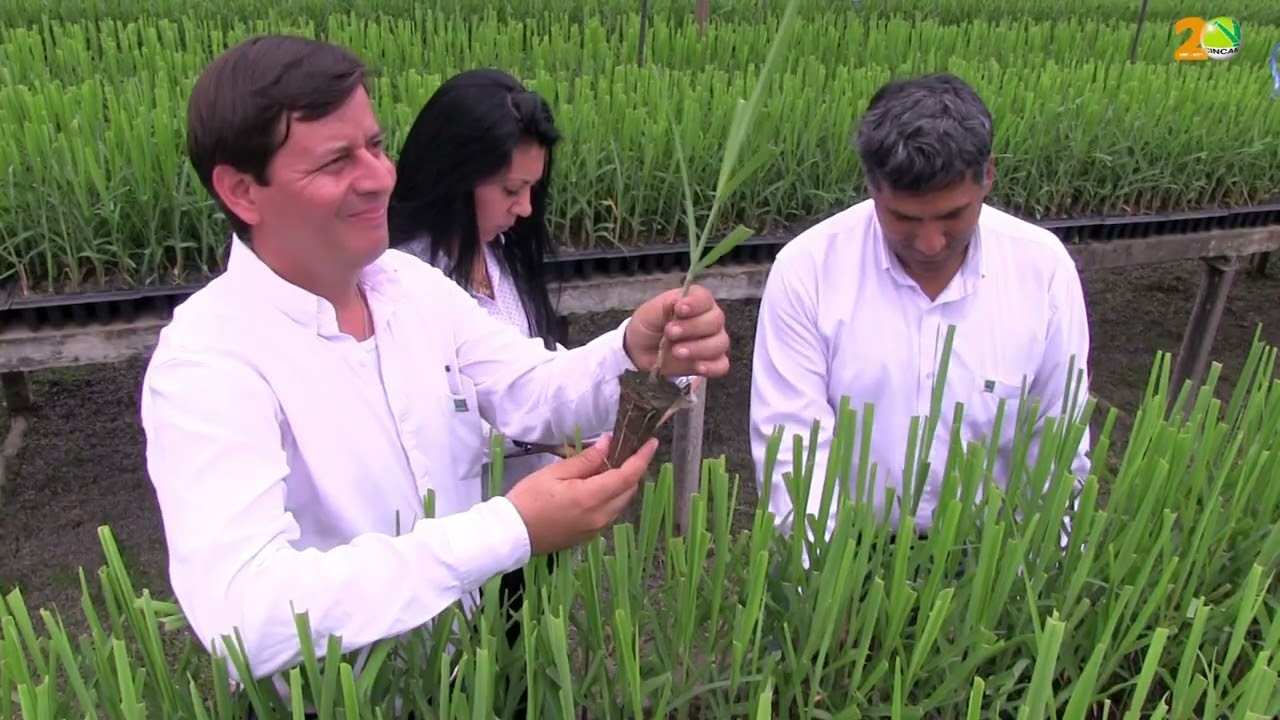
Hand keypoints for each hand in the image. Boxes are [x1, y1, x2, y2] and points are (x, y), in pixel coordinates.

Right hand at [505, 434, 658, 554]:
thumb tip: (608, 445)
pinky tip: (596, 486)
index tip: (651, 442)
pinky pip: (609, 513)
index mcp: (591, 498)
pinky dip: (610, 497)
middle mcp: (600, 517)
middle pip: (629, 490)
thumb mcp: (554, 473)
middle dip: (632, 470)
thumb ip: (585, 460)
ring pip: (621, 503)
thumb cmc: (528, 499)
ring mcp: (596, 529)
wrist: (511, 535)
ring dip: (621, 484)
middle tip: (624, 450)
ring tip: (607, 466)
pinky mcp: (589, 536)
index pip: (628, 476)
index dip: (642, 458)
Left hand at [624, 284, 729, 377]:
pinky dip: (711, 367)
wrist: (640, 352)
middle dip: (693, 327)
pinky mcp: (712, 363)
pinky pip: (721, 365)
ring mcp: (713, 342)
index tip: (680, 309)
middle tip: (670, 333)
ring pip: (720, 343)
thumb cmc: (648, 326)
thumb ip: (667, 304)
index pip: (705, 298)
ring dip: (699, 348)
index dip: (696, 304)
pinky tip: (697, 367)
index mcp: (696, 302)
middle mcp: (709, 320)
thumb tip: (681, 300)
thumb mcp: (650, 311)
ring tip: (676, 352)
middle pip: (716, 321)